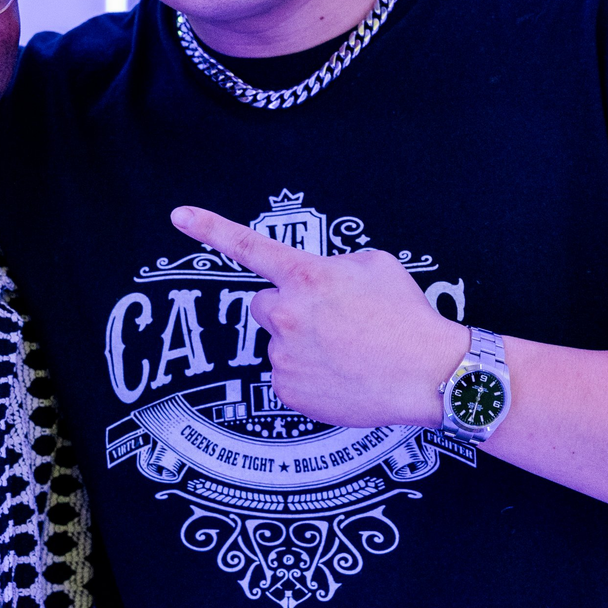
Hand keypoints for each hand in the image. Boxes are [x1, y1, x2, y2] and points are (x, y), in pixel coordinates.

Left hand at [170, 206, 469, 429]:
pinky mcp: (288, 391)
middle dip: (288, 310)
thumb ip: (333, 265)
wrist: (429, 374)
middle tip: (329, 322)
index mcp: (307, 276)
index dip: (210, 228)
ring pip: (280, 343)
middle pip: (264, 305)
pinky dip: (309, 377)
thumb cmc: (408, 316)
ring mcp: (284, 355)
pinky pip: (288, 377)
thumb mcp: (377, 266)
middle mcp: (287, 314)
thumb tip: (318, 281)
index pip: (249, 246)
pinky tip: (342, 376)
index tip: (178, 216)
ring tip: (348, 352)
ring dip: (302, 345)